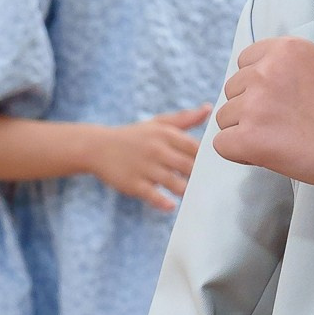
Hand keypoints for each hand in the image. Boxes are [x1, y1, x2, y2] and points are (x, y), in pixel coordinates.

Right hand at [89, 106, 209, 212]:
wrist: (97, 147)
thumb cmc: (133, 136)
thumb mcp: (157, 124)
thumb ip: (184, 119)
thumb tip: (209, 108)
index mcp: (165, 134)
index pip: (195, 148)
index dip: (209, 160)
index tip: (216, 170)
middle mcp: (156, 149)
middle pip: (188, 166)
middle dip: (201, 178)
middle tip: (212, 189)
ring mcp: (144, 167)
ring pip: (173, 182)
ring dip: (187, 191)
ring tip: (195, 198)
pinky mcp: (133, 183)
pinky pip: (152, 195)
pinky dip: (163, 202)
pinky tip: (171, 206)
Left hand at [215, 38, 313, 195]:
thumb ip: (295, 65)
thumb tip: (270, 71)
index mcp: (285, 49)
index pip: (245, 63)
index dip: (257, 87)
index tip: (277, 104)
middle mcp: (265, 71)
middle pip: (233, 91)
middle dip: (250, 110)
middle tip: (283, 128)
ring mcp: (256, 104)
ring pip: (226, 119)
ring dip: (245, 132)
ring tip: (282, 143)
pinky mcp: (251, 138)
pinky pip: (222, 145)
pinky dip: (241, 154)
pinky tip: (268, 156)